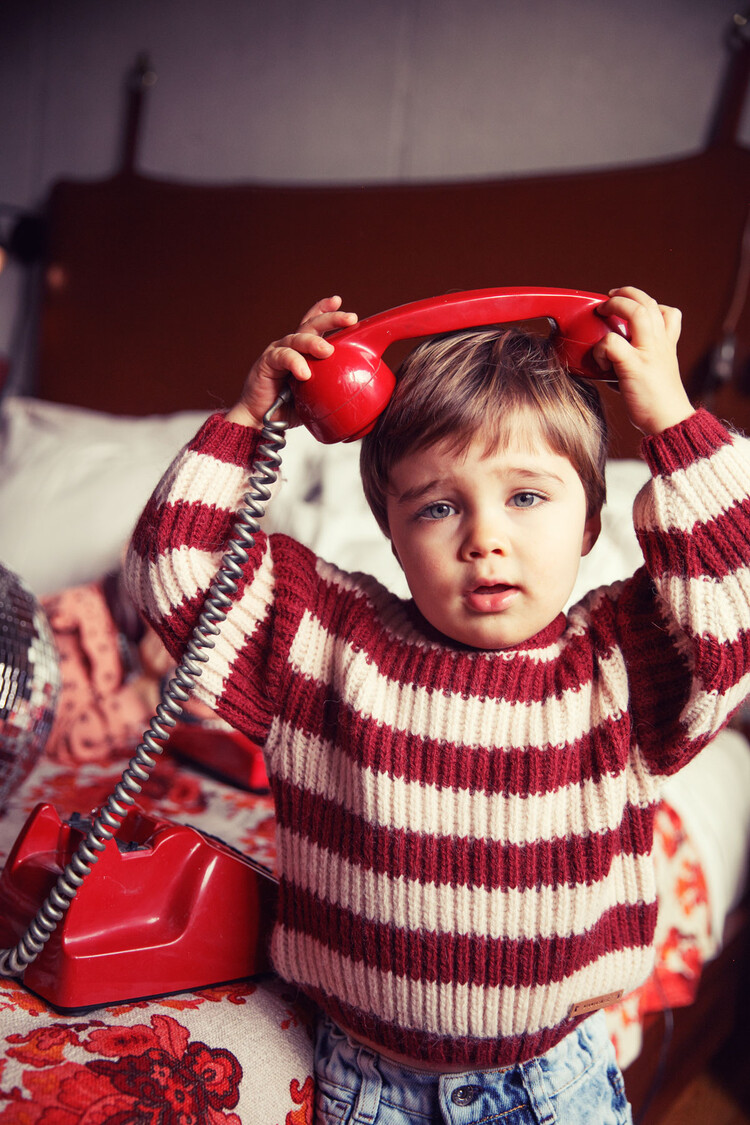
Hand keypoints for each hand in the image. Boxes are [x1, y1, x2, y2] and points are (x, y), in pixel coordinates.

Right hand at [227, 296, 357, 427]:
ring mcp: (279, 352)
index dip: (326, 310)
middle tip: (350, 319)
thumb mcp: (318, 395)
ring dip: (314, 342)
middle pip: (312, 325)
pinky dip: (295, 363)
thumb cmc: (289, 408)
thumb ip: (332, 386)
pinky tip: (304, 373)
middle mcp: (291, 346)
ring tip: (327, 351)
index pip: (315, 325)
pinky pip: (283, 357)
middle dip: (331, 319)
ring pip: (298, 338)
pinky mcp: (267, 363)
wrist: (261, 421)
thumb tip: (363, 391)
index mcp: (304, 351)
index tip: (338, 301)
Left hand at [593, 286, 693, 434]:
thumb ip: (642, 357)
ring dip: (615, 306)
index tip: (629, 305)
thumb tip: (613, 356)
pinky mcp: (634, 367)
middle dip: (626, 293)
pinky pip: (612, 343)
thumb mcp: (656, 372)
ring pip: (636, 312)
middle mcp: (660, 343)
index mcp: (667, 344)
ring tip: (602, 314)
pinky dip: (601, 347)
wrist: (669, 422)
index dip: (646, 302)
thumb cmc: (657, 401)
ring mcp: (648, 353)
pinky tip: (600, 361)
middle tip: (608, 301)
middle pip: (648, 302)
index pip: (666, 310)